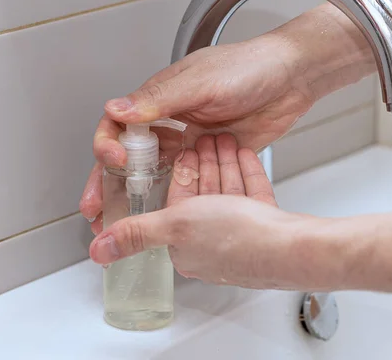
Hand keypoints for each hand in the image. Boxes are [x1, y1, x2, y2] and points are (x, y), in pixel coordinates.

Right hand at [79, 32, 316, 223]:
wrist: (290, 79)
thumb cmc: (248, 68)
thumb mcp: (201, 82)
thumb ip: (160, 101)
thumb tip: (115, 109)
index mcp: (158, 99)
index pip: (117, 124)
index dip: (107, 144)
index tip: (113, 160)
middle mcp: (168, 122)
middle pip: (128, 156)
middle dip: (108, 181)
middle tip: (95, 208)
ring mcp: (188, 142)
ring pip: (152, 172)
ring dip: (134, 195)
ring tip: (120, 220)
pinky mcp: (209, 159)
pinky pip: (183, 180)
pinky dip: (169, 196)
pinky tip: (160, 214)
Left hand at [89, 134, 319, 289]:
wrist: (293, 248)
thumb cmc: (238, 239)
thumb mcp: (176, 225)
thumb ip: (136, 233)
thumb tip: (98, 251)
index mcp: (187, 245)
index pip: (177, 203)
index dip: (182, 173)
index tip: (186, 152)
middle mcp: (213, 243)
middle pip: (204, 195)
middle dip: (204, 165)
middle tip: (206, 141)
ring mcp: (243, 235)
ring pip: (229, 193)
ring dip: (224, 166)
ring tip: (226, 142)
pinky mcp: (266, 227)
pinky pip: (253, 196)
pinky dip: (247, 174)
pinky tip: (245, 156)